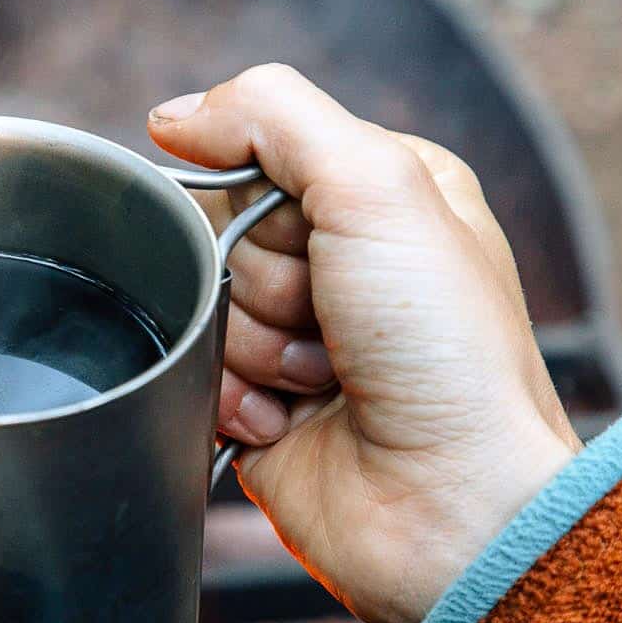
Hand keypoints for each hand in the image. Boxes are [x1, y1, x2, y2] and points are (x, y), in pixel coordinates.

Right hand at [149, 65, 581, 622]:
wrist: (450, 505)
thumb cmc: (445, 351)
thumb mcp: (379, 186)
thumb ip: (272, 117)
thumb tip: (171, 117)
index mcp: (384, 192)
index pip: (260, 152)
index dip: (268, 197)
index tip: (322, 238)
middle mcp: (344, 259)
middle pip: (223, 229)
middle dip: (267, 279)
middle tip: (333, 320)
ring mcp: (302, 336)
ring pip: (206, 303)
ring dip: (255, 345)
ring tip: (324, 379)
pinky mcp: (264, 403)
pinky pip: (198, 373)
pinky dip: (235, 398)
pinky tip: (292, 420)